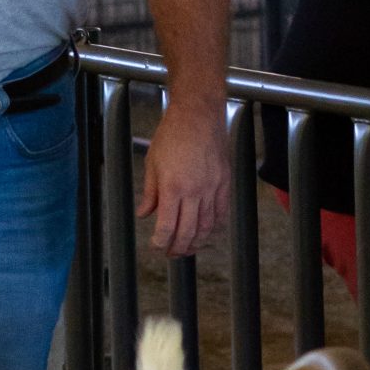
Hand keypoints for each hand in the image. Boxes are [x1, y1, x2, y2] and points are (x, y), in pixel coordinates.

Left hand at [139, 95, 229, 257]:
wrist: (198, 115)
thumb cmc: (172, 135)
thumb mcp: (152, 163)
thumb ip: (150, 193)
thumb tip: (144, 214)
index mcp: (173, 188)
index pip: (167, 227)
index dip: (161, 243)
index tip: (157, 247)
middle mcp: (195, 191)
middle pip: (188, 232)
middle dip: (178, 248)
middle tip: (171, 254)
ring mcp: (212, 188)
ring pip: (207, 226)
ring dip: (197, 242)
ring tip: (188, 248)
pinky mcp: (225, 183)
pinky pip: (221, 213)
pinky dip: (214, 227)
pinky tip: (207, 233)